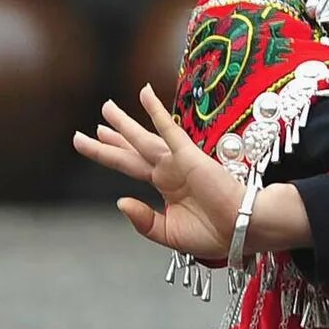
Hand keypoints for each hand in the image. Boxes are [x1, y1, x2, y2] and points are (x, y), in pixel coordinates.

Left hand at [74, 86, 248, 261]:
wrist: (242, 230)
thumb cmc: (215, 235)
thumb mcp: (168, 233)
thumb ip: (143, 220)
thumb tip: (121, 202)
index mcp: (167, 188)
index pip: (132, 166)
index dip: (110, 154)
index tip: (92, 143)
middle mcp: (169, 172)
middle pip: (131, 151)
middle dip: (109, 139)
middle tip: (87, 129)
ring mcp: (177, 162)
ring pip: (142, 139)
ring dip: (123, 123)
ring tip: (105, 108)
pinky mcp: (188, 155)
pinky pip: (168, 129)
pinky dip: (156, 111)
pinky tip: (144, 93)